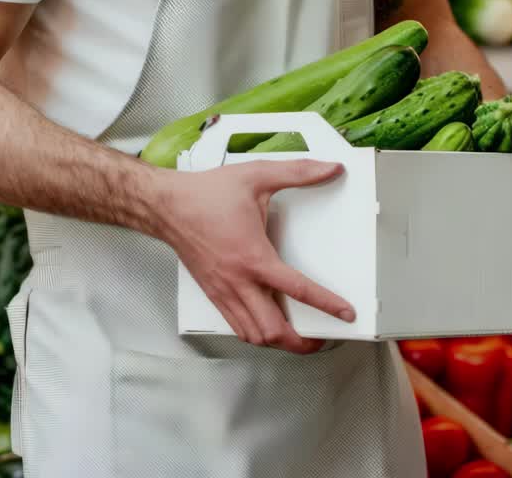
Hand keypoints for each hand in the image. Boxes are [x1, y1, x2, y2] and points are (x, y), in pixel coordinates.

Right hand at [152, 159, 355, 353]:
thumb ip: (297, 172)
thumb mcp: (256, 176)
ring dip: (279, 342)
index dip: (327, 305)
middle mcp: (238, 281)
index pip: (297, 289)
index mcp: (254, 257)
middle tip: (323, 337)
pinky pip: (237, 326)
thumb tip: (329, 168)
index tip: (345, 313)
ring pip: (254, 335)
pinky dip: (256, 334)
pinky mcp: (213, 294)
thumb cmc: (205, 194)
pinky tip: (267, 325)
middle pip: (273, 330)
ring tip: (299, 337)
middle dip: (302, 342)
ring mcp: (224, 292)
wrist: (166, 206)